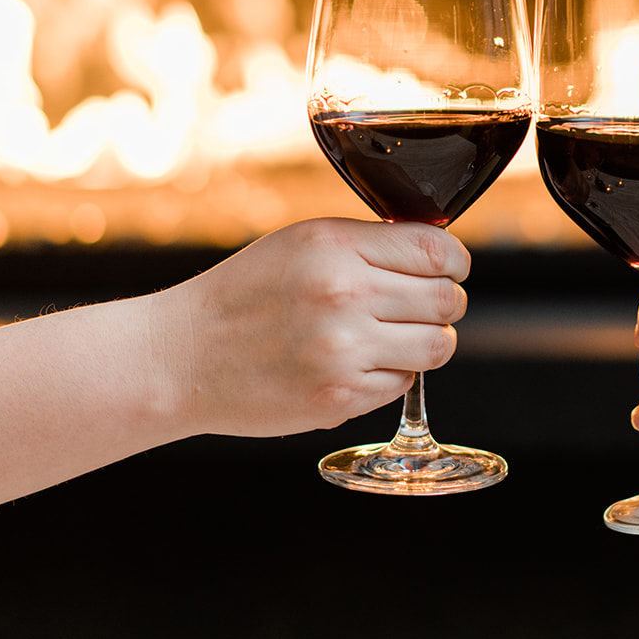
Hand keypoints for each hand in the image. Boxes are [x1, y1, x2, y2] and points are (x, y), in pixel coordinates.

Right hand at [160, 218, 468, 437]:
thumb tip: (440, 254)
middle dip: (444, 305)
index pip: (438, 252)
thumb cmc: (244, 295)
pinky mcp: (339, 396)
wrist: (181, 357)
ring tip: (395, 339)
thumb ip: (368, 245)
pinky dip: (392, 376)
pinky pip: (403, 384)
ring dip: (427, 344)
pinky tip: (357, 364)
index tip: (451, 271)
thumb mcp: (302, 243)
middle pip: (447, 300)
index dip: (456, 264)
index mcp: (336, 246)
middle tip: (421, 310)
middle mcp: (344, 294)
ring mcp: (343, 349)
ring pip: (437, 347)